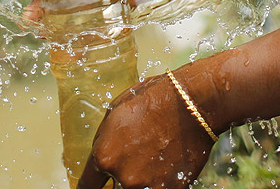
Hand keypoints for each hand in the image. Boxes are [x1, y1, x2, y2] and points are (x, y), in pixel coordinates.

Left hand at [76, 73, 215, 188]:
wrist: (191, 103)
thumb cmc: (153, 100)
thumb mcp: (115, 111)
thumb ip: (104, 140)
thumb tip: (100, 156)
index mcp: (104, 156)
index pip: (87, 185)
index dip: (90, 185)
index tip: (95, 185)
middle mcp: (123, 177)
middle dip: (118, 180)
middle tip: (133, 164)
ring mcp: (147, 187)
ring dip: (139, 182)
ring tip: (151, 162)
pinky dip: (160, 183)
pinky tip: (166, 166)